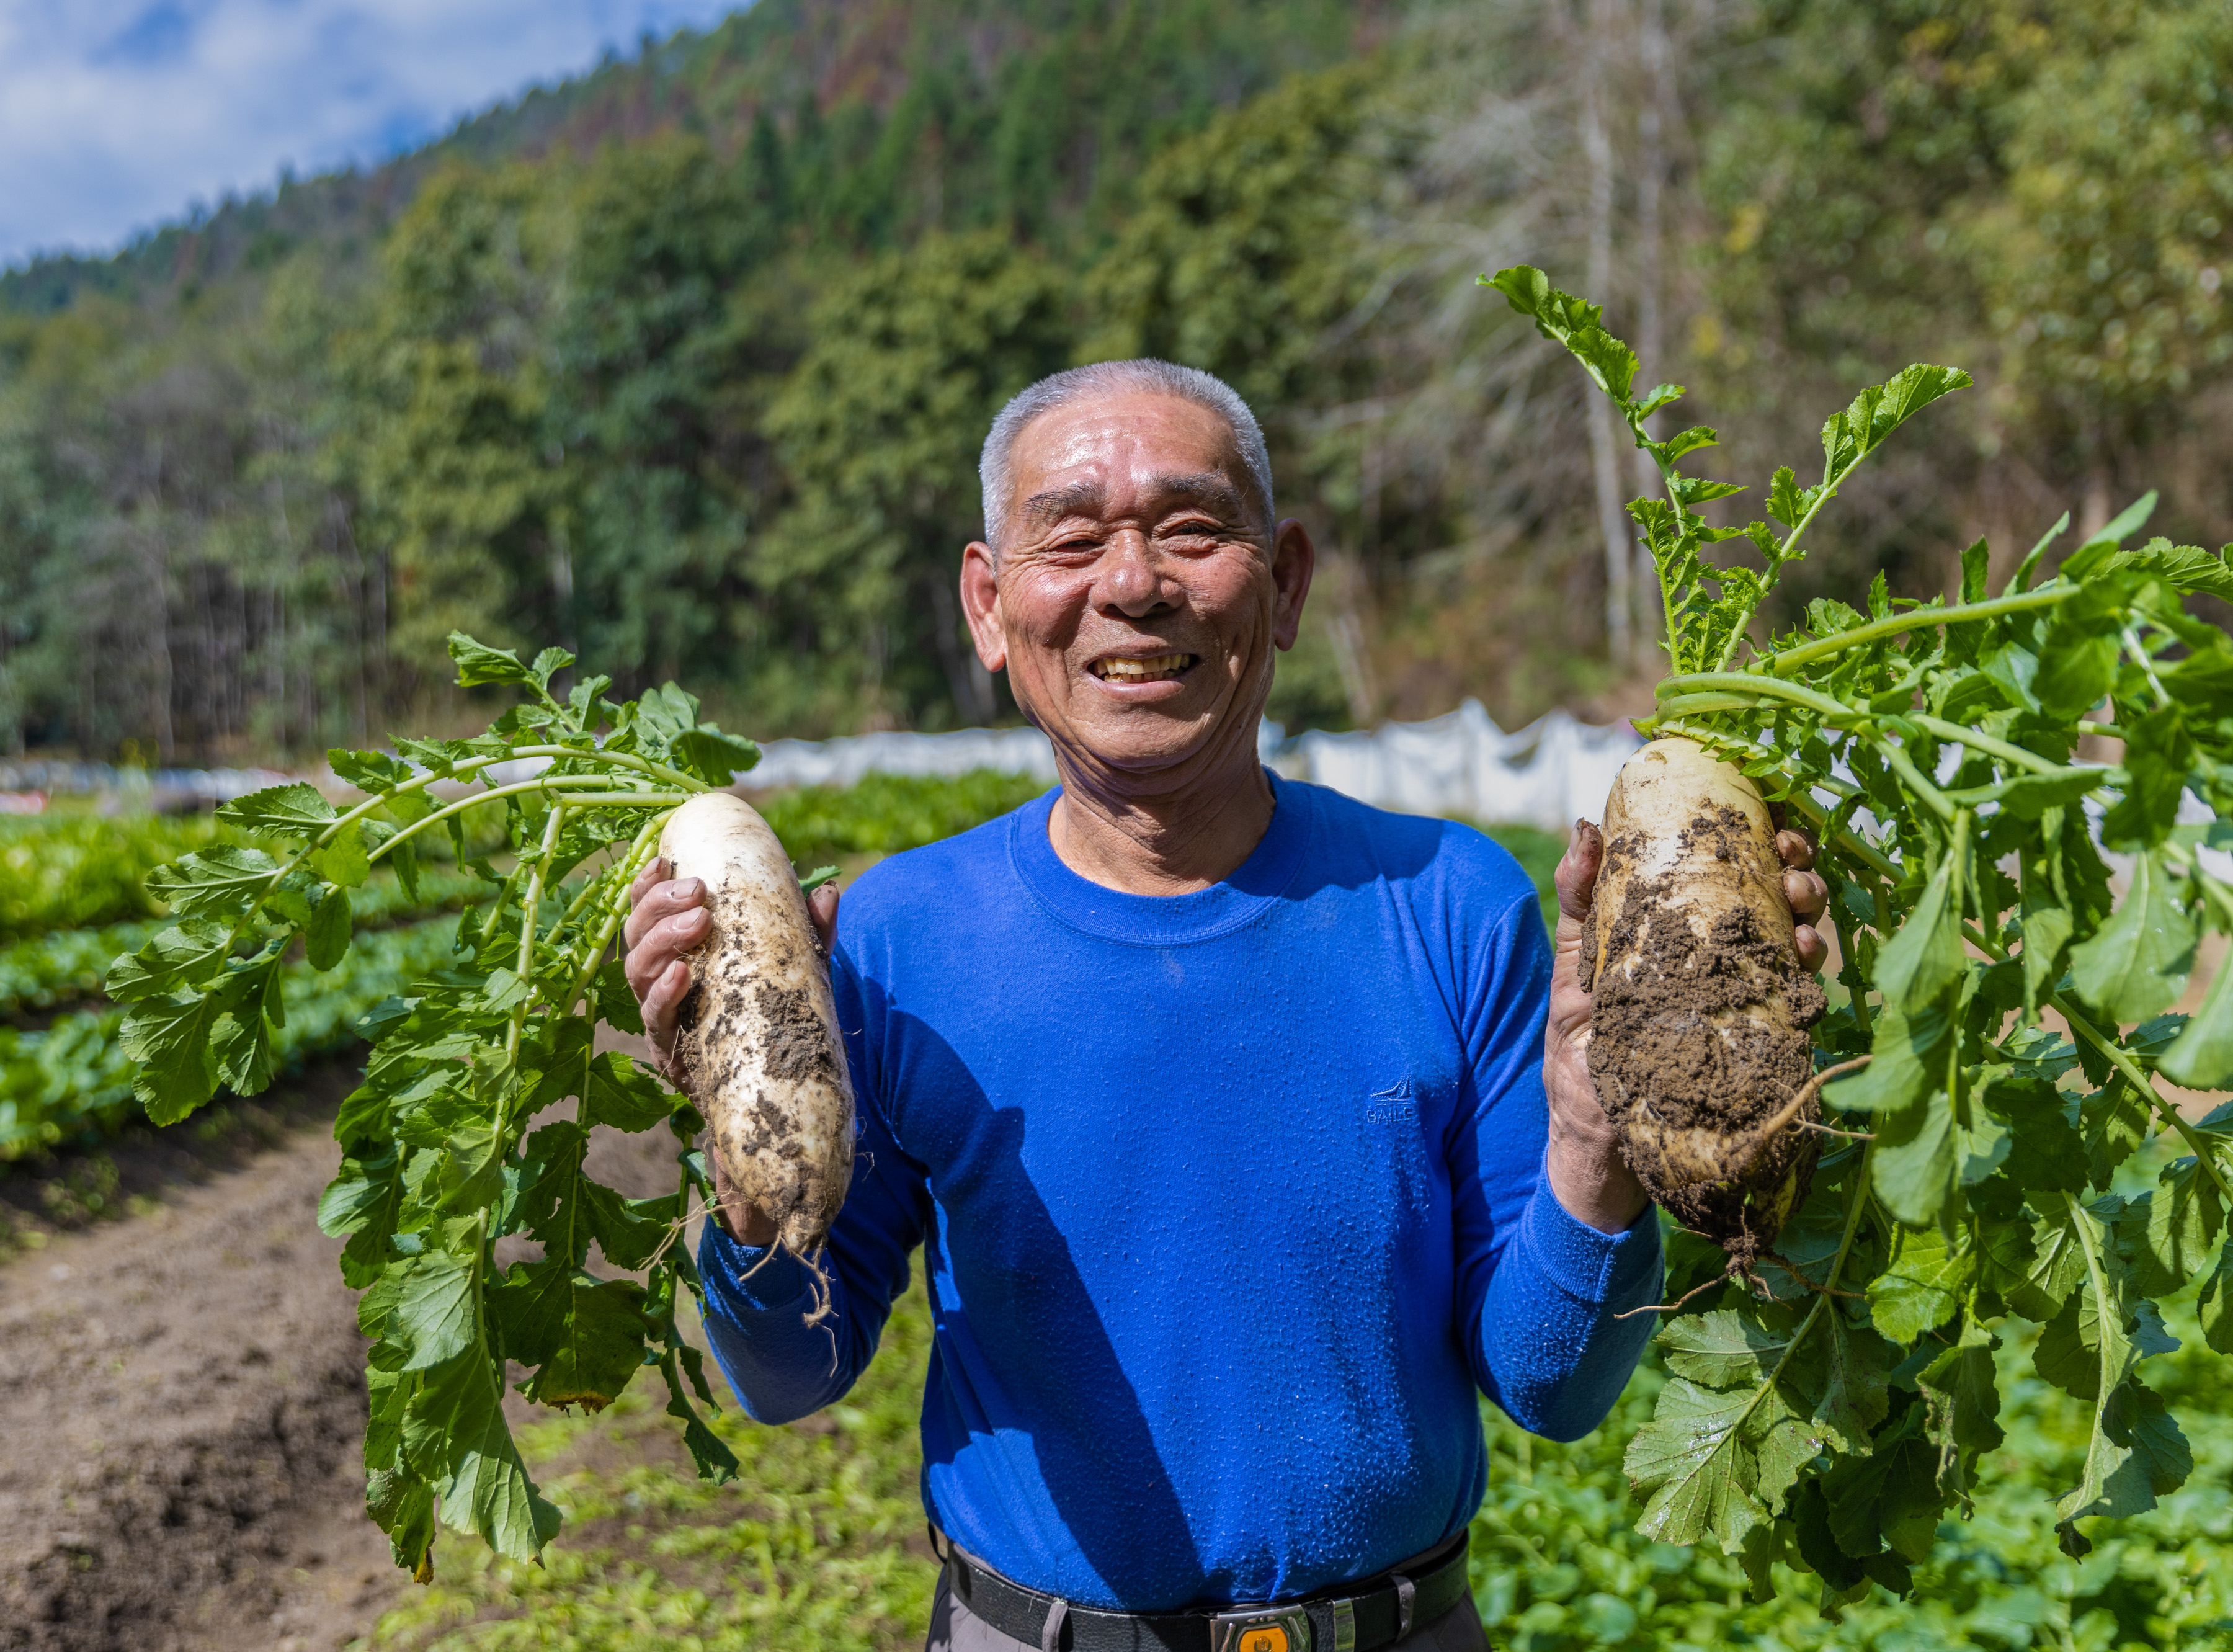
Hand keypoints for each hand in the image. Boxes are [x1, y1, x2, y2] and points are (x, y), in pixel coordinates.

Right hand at [622, 858, 840, 1244]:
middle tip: (696, 892)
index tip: (665, 861)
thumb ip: (808, 934)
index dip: (648, 888)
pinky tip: (684, 976)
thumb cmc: (777, 1021)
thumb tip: (829, 891)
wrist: (776, 1100)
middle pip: (637, 939)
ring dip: (662, 942)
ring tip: (697, 921)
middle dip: (659, 908)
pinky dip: (666, 996)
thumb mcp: (795, 971)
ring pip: (638, 975)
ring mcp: (664, 1023)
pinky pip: (658, 1022)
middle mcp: (661, 988)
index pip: (649, 915)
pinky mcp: (673, 1056)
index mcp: (679, 956)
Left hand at [1541, 818, 1827, 1234]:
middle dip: (1796, 867)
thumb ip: (1579, 901)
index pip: (1730, 866)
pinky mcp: (1756, 1043)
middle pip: (1775, 894)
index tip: (1767, 812)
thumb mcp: (1576, 966)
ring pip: (1798, 941)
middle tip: (1793, 859)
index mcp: (1682, 926)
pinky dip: (1809, 976)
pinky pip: (1798, 1002)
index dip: (1758, 832)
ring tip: (1804, 912)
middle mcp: (1722, 956)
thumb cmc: (1580, 1047)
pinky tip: (1807, 961)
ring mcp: (1744, 998)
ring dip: (1812, 915)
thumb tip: (1584, 827)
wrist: (1592, 1139)